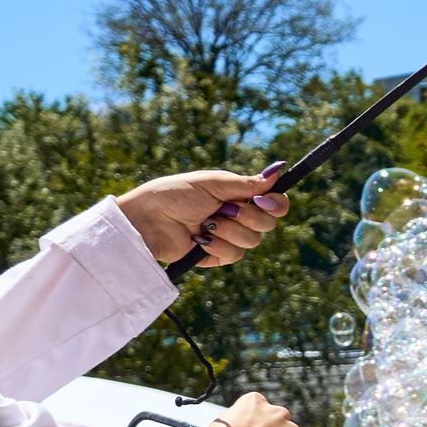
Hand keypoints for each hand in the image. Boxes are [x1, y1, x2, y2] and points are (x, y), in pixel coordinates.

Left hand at [117, 163, 287, 267]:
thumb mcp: (213, 184)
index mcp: (238, 195)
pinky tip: (199, 239)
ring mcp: (228, 236)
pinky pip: (234, 255)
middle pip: (267, 224)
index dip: (276, 204)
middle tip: (224, 210)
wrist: (149, 220)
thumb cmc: (176, 194)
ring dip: (229, 231)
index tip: (262, 201)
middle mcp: (237, 216)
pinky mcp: (217, 255)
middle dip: (248, 217)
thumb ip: (247, 183)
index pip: (274, 203)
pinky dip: (218, 246)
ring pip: (253, 241)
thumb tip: (278, 170)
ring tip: (205, 224)